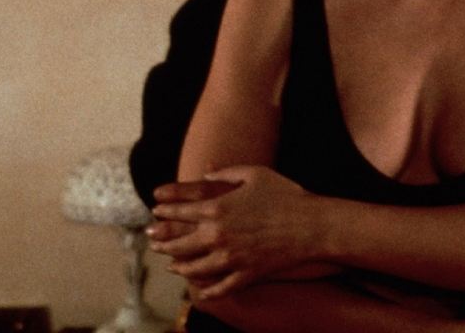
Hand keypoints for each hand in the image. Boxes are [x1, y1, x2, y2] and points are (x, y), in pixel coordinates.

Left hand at [148, 165, 318, 297]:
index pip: (180, 212)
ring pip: (195, 269)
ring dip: (180, 268)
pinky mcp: (246, 274)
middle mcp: (218, 235)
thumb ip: (226, 173)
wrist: (311, 225)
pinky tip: (201, 292)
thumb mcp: (255, 173)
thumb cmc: (285, 194)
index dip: (165, 211)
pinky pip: (221, 287)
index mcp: (217, 208)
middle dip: (163, 242)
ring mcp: (231, 258)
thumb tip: (207, 173)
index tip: (155, 211)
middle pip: (180, 243)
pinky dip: (208, 292)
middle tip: (153, 242)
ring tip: (173, 267)